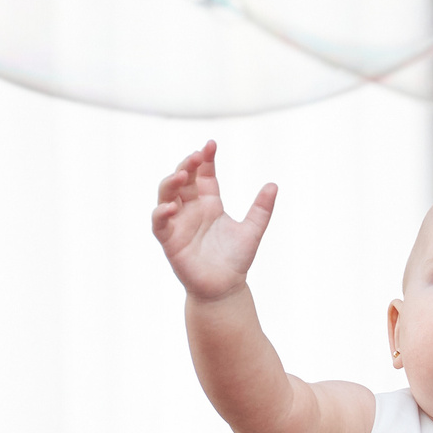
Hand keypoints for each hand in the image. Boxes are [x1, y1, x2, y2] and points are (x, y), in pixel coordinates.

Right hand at [152, 141, 276, 303]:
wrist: (225, 288)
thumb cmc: (236, 260)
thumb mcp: (253, 230)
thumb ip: (262, 209)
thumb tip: (273, 184)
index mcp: (209, 203)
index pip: (204, 174)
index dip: (206, 159)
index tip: (211, 145)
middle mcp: (191, 209)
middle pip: (183, 179)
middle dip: (188, 165)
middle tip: (197, 156)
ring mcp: (178, 223)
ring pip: (166, 195)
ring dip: (171, 182)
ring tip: (183, 174)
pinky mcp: (169, 241)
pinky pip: (159, 224)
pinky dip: (161, 213)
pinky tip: (171, 207)